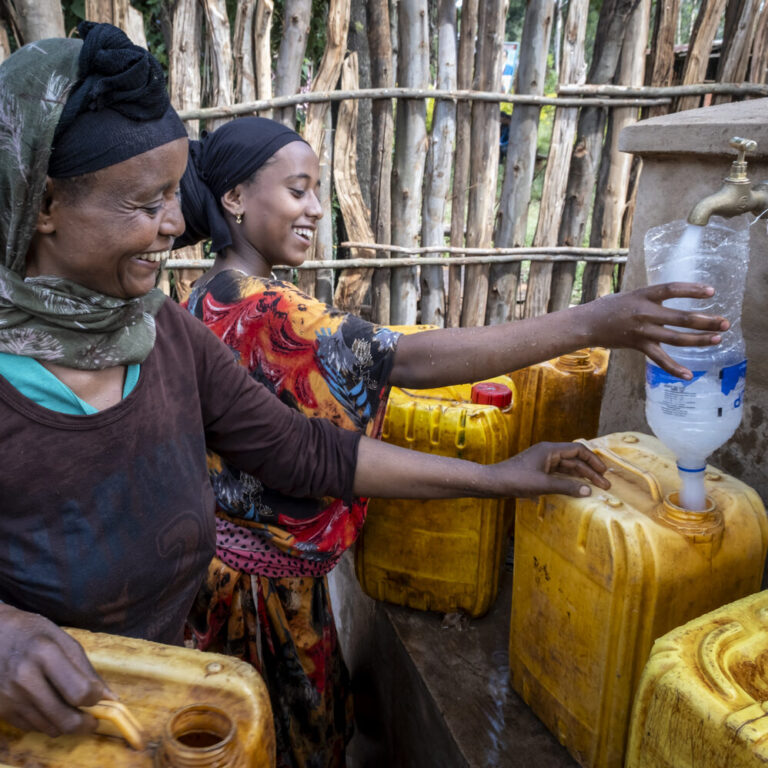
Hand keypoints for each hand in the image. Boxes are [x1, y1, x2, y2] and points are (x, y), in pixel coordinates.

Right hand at [0, 604, 113, 736]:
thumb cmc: (33, 634)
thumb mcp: (64, 640)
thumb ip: (86, 669)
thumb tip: (109, 697)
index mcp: (45, 654)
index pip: (79, 691)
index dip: (96, 698)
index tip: (101, 696)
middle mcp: (25, 679)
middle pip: (65, 718)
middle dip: (86, 724)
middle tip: (93, 720)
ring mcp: (10, 698)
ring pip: (50, 728)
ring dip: (67, 724)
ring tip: (72, 710)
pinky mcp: (0, 711)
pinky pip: (33, 728)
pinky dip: (48, 722)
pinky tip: (50, 706)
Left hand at [492, 442, 610, 498]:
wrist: (493, 482)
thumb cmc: (515, 480)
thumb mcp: (543, 484)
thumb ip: (567, 486)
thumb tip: (588, 490)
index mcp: (550, 450)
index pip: (578, 450)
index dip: (593, 461)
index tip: (604, 473)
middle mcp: (547, 453)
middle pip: (574, 460)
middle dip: (590, 472)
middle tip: (605, 486)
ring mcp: (542, 462)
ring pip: (567, 467)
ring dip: (581, 477)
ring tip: (594, 488)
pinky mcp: (537, 471)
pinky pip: (558, 474)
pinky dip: (569, 480)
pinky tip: (576, 489)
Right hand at [582, 283, 728, 378]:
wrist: (586, 323)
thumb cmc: (607, 307)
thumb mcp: (630, 295)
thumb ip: (651, 298)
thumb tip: (670, 298)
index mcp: (643, 295)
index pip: (672, 289)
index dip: (692, 289)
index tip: (711, 291)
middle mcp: (645, 312)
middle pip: (681, 317)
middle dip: (706, 321)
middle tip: (724, 323)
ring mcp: (642, 330)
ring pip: (676, 337)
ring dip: (699, 340)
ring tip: (717, 340)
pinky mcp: (638, 345)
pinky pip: (659, 358)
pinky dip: (674, 368)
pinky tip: (688, 375)